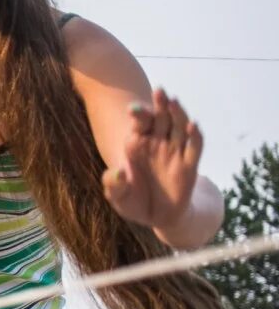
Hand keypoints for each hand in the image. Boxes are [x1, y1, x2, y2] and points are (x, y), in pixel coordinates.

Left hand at [105, 88, 203, 230]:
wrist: (157, 217)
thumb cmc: (134, 202)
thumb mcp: (118, 197)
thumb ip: (114, 185)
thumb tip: (116, 173)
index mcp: (137, 146)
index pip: (139, 125)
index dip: (138, 116)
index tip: (132, 109)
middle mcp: (157, 145)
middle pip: (161, 119)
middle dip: (159, 106)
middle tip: (158, 91)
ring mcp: (174, 153)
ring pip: (179, 128)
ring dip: (178, 114)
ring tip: (173, 101)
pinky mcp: (189, 165)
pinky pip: (194, 147)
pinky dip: (194, 136)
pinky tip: (191, 126)